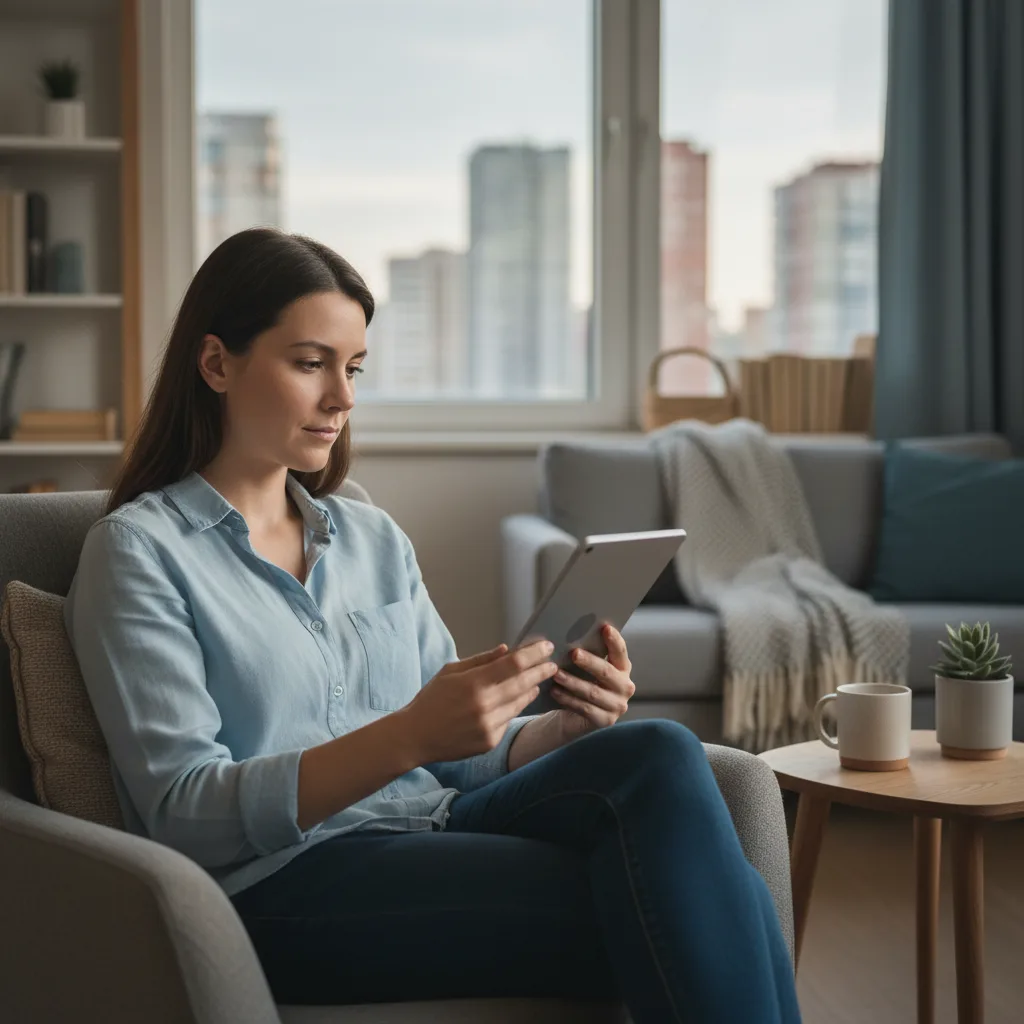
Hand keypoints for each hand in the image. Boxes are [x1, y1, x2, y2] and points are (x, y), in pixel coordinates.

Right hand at [402, 640, 557, 764]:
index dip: (534, 654)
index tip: (546, 646)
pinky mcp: (490, 742)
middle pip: (523, 684)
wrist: (415, 736)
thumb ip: (480, 660)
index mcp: (473, 683)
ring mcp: (488, 726)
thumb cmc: (431, 699)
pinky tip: (513, 701)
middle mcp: (484, 705)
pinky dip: (513, 709)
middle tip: (552, 664)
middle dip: (541, 672)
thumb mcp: (450, 672)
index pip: (513, 664)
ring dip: (530, 690)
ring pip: (520, 703)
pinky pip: (508, 720)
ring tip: (536, 681)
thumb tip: (506, 650)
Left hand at [551, 623, 634, 741]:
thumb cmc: (580, 682)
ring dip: (573, 682)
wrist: (575, 715)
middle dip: (589, 662)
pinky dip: (568, 699)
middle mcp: (626, 687)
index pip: (620, 652)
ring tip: (556, 673)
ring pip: (593, 692)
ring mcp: (618, 706)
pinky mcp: (605, 721)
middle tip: (573, 653)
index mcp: (623, 668)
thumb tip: (570, 634)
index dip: (614, 640)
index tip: (605, 627)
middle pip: (607, 672)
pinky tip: (554, 691)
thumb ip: (585, 653)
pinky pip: (584, 708)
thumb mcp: (585, 667)